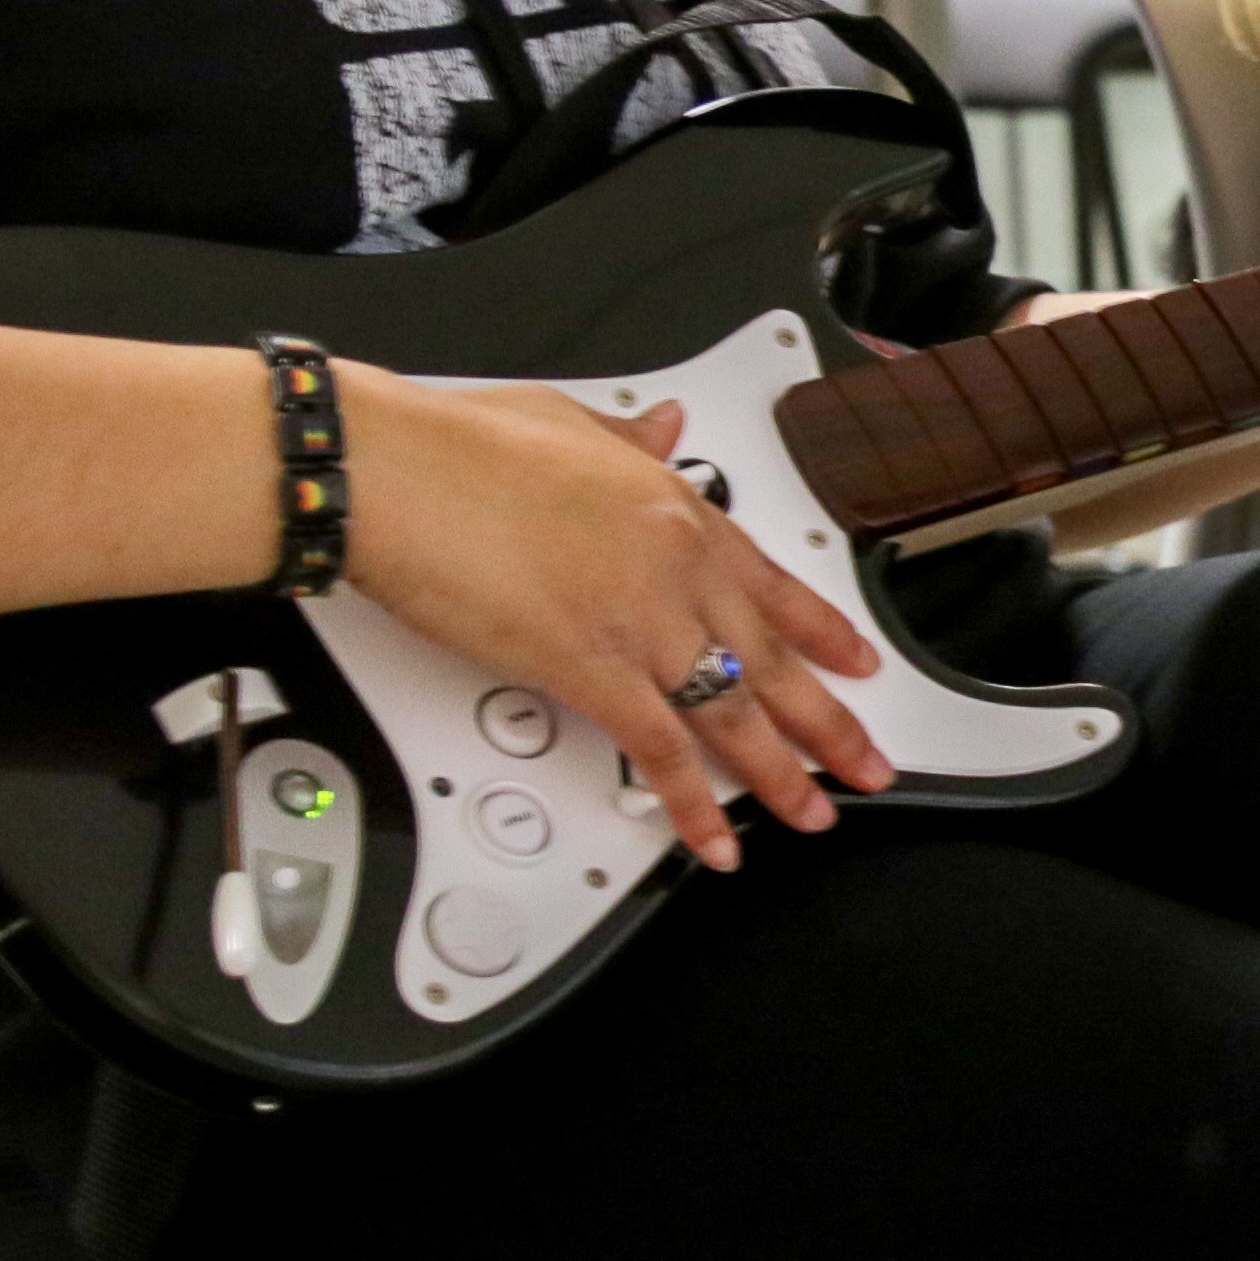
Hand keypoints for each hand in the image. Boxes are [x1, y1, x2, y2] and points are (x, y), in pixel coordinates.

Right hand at [335, 372, 888, 876]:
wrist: (395, 473)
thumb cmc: (457, 447)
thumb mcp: (566, 422)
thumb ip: (628, 441)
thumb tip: (663, 429)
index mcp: (675, 508)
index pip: (774, 585)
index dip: (823, 635)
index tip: (857, 664)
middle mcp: (675, 567)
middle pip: (772, 661)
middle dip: (828, 723)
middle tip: (864, 762)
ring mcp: (639, 621)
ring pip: (733, 713)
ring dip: (780, 775)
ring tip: (811, 813)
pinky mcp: (588, 670)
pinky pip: (659, 751)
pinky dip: (693, 804)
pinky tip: (716, 839)